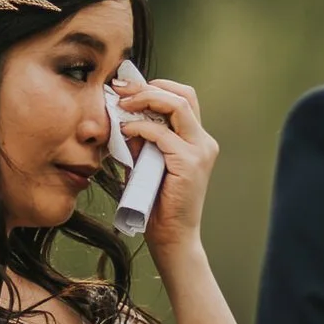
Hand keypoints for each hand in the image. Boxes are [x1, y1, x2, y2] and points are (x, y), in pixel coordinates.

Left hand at [114, 75, 219, 255]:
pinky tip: (126, 131)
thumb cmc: (157, 204)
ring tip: (123, 103)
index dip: (155, 87)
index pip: (182, 99)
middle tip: (120, 89)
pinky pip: (162, 133)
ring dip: (146, 99)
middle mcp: (203, 142)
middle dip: (148, 86)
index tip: (126, 89)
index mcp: (196, 140)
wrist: (172, 237)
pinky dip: (141, 127)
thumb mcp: (146, 164)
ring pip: (178, 105)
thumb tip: (122, 117)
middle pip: (184, 94)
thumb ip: (140, 141)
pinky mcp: (189, 162)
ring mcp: (200, 151)